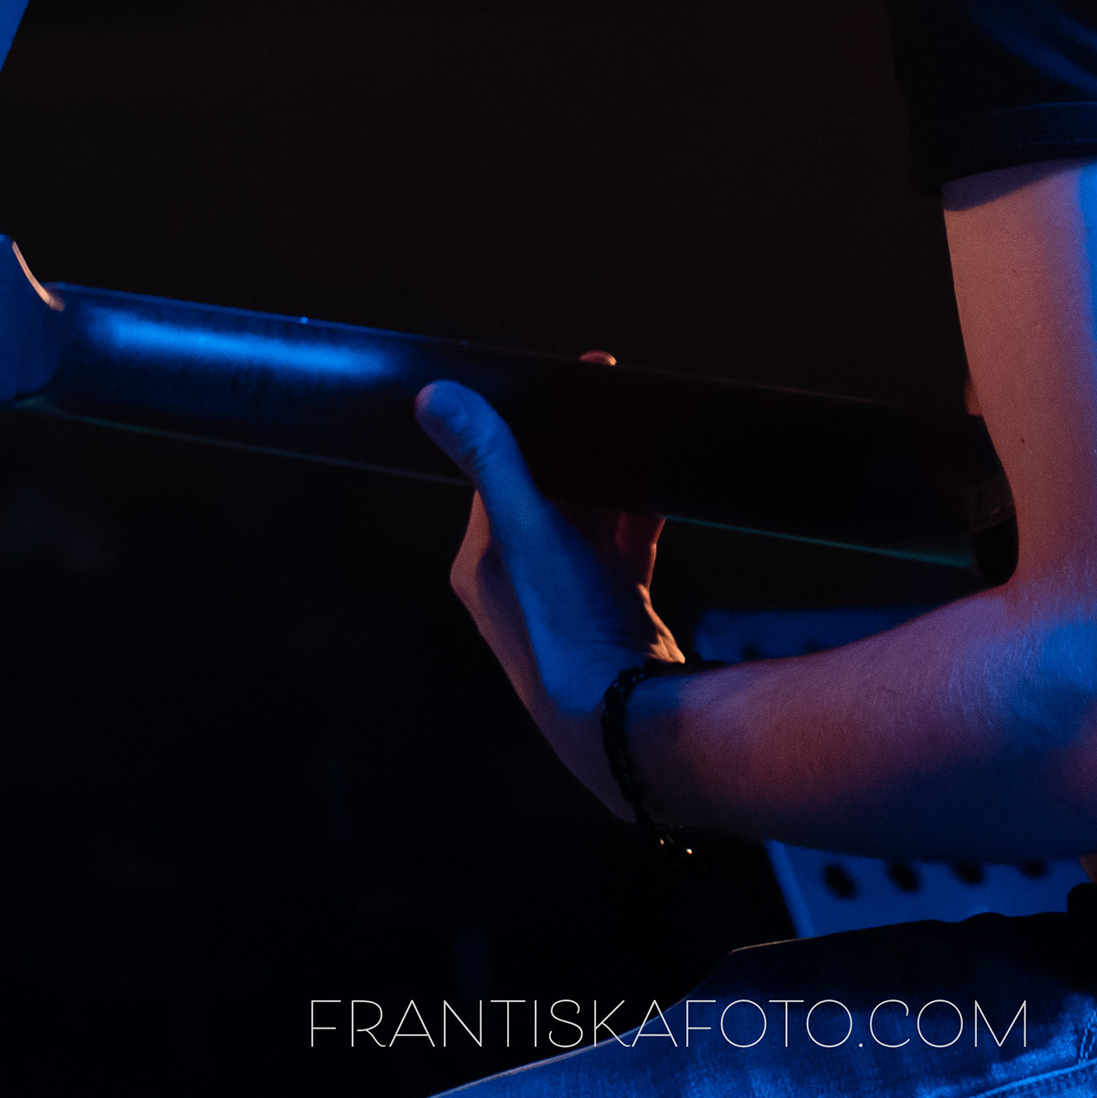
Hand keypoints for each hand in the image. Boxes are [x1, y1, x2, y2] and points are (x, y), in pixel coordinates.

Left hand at [416, 361, 679, 819]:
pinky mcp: (616, 609)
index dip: (529, 423)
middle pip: (547, 491)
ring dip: (611, 480)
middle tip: (612, 395)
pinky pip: (628, 545)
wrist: (626, 718)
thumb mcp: (526, 531)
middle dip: (579, 446)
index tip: (568, 380)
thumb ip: (489, 459)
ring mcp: (569, 598)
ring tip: (639, 434)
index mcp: (480, 565)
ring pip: (589, 517)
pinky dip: (641, 515)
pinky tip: (663, 486)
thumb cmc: (565, 631)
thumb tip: (433, 397)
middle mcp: (518, 583)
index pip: (497, 473)